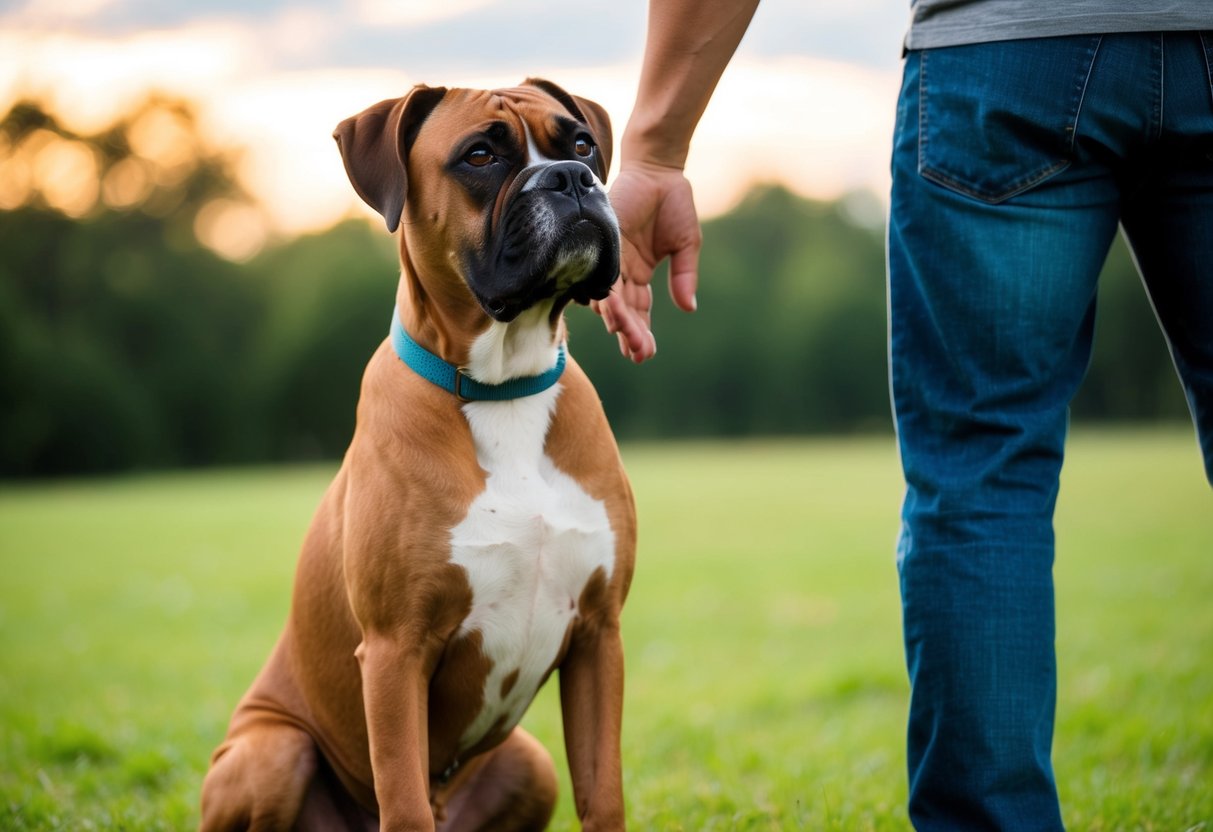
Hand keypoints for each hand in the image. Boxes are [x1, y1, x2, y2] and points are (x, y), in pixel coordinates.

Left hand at [594, 161, 701, 362]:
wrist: (659, 170)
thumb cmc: (673, 203)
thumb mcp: (686, 244)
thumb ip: (685, 275)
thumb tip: (689, 308)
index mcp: (639, 274)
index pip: (639, 311)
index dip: (642, 333)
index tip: (645, 354)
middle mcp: (620, 271)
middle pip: (623, 311)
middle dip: (630, 334)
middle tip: (638, 355)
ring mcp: (610, 258)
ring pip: (609, 298)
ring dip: (618, 320)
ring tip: (628, 340)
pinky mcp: (603, 242)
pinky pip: (603, 273)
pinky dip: (608, 294)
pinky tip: (614, 314)